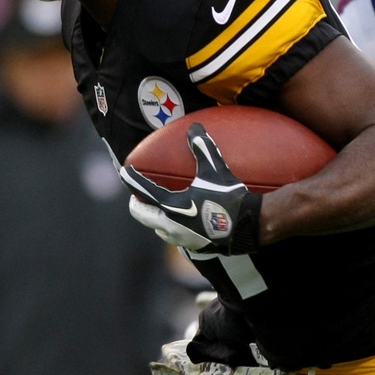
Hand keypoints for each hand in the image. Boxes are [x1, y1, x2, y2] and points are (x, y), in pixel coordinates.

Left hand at [122, 124, 261, 253]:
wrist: (249, 226)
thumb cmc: (230, 198)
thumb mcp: (215, 170)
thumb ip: (203, 148)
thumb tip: (195, 127)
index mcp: (170, 206)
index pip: (142, 190)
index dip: (131, 179)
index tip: (125, 172)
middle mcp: (170, 225)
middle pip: (141, 214)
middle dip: (137, 203)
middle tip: (137, 196)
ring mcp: (180, 239)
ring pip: (157, 228)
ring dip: (154, 218)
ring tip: (158, 209)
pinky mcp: (193, 248)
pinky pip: (174, 237)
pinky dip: (170, 228)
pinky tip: (180, 224)